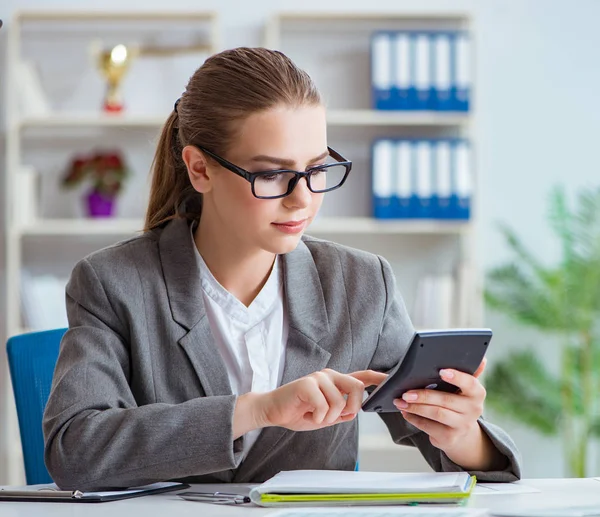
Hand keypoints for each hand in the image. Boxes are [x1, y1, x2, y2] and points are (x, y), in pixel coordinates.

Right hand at [235, 369, 385, 435]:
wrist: (272, 411)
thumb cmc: (298, 412)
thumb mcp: (325, 415)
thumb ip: (341, 411)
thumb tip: (355, 411)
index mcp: (336, 381)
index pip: (361, 376)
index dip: (378, 378)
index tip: (391, 381)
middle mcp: (329, 375)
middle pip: (357, 387)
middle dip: (354, 407)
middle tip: (340, 416)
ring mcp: (317, 378)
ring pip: (339, 402)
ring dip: (328, 418)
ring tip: (315, 416)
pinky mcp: (306, 384)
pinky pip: (323, 406)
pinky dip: (317, 417)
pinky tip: (307, 414)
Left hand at [393, 359, 500, 469]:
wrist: (462, 434)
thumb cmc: (458, 402)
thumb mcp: (465, 389)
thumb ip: (469, 373)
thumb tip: (482, 358)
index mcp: (477, 394)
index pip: (470, 383)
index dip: (457, 377)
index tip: (441, 371)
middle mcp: (473, 410)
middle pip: (446, 400)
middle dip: (424, 395)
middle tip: (406, 392)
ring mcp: (462, 425)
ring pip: (436, 414)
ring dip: (416, 407)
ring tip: (400, 401)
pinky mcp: (449, 438)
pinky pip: (429, 427)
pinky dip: (414, 418)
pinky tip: (405, 411)